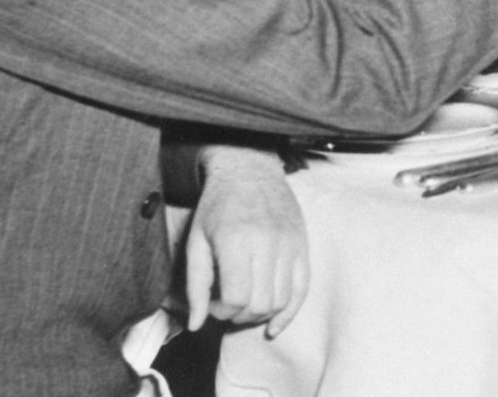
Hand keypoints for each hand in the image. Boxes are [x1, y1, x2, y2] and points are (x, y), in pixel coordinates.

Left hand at [182, 146, 308, 336]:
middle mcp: (268, 243)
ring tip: (245, 305)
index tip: (212, 303)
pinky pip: (302, 289)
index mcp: (237, 241)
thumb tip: (196, 324)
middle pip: (259, 305)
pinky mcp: (303, 246)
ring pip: (281, 301)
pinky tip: (273, 326)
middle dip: (239, 316)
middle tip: (227, 305)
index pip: (236, 298)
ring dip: (260, 315)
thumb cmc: (217, 207)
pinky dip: (289, 313)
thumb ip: (195, 286)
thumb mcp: (196, 242)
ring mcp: (290, 245)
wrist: (250, 171)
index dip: (220, 311)